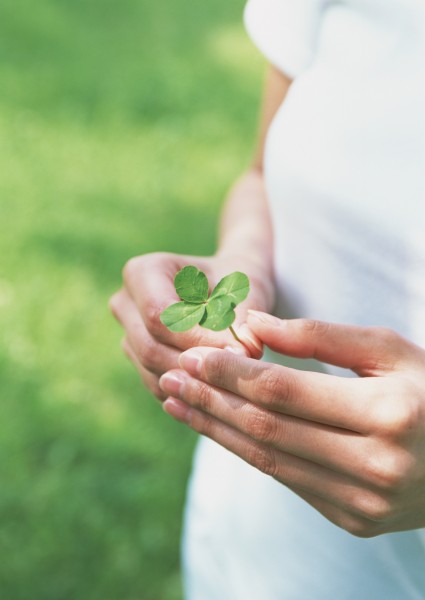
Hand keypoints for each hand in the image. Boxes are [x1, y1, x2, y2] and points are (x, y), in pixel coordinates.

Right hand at [109, 253, 271, 399]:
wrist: (228, 287)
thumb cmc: (236, 282)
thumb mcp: (245, 293)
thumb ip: (243, 322)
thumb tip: (243, 354)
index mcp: (143, 271)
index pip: (160, 317)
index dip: (197, 340)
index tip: (240, 352)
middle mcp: (126, 302)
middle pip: (151, 348)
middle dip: (195, 364)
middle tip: (240, 372)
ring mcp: (128, 333)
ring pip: (153, 371)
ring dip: (194, 382)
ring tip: (235, 379)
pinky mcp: (138, 359)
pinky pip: (158, 385)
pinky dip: (189, 391)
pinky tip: (221, 387)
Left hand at [159, 311, 424, 536]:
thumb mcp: (388, 348)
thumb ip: (319, 334)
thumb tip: (251, 324)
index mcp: (388, 413)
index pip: (285, 391)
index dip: (231, 372)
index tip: (191, 355)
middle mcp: (377, 466)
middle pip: (268, 429)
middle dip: (211, 401)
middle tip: (168, 379)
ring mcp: (365, 503)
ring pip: (269, 462)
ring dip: (216, 430)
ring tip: (177, 404)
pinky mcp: (355, 521)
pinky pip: (288, 482)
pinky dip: (248, 452)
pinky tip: (219, 429)